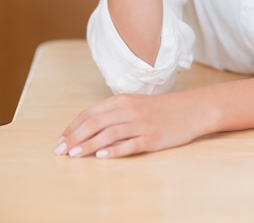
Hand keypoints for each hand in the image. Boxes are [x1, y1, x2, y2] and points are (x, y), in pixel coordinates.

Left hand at [54, 90, 206, 158]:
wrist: (189, 110)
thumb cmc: (159, 109)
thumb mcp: (134, 104)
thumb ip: (113, 113)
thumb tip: (88, 128)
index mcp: (122, 100)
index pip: (91, 113)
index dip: (73, 127)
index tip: (61, 139)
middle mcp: (129, 110)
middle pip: (96, 123)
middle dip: (75, 137)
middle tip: (61, 150)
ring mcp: (140, 124)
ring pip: (109, 133)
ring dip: (89, 144)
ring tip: (75, 155)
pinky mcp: (152, 138)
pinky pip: (130, 144)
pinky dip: (114, 150)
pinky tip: (102, 156)